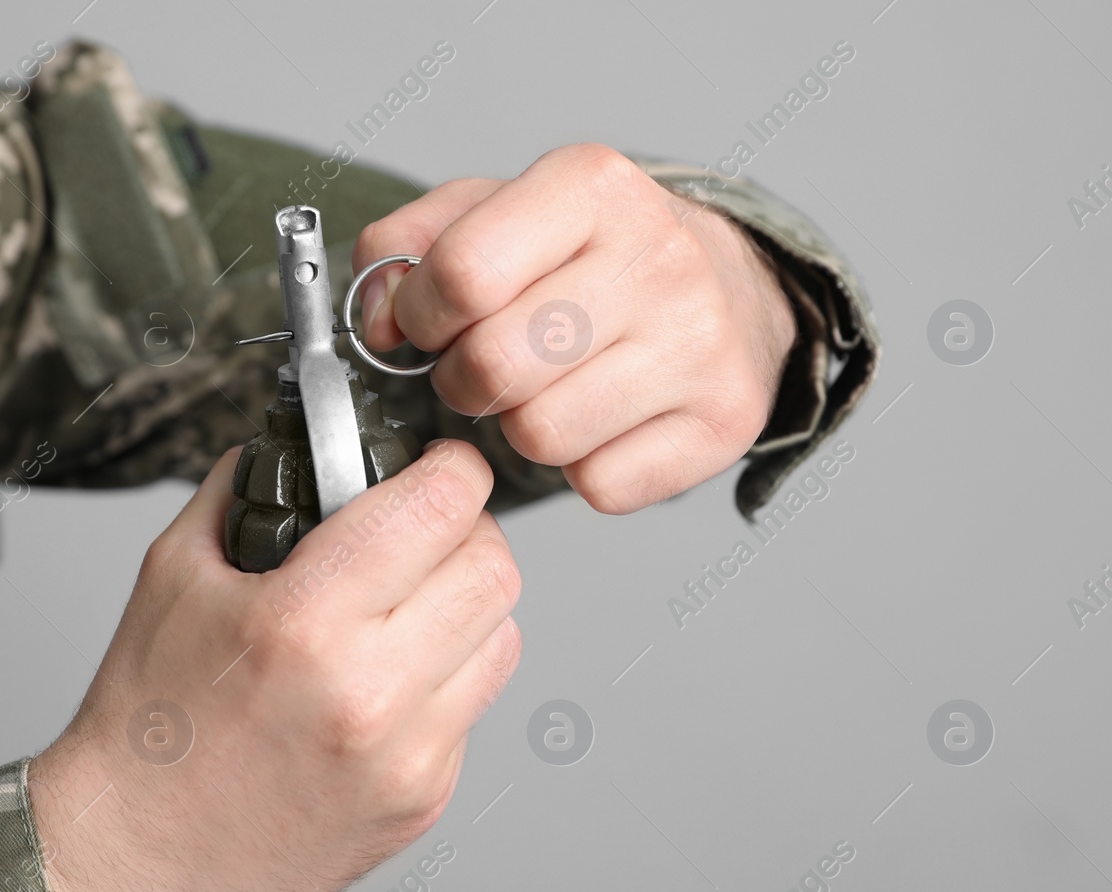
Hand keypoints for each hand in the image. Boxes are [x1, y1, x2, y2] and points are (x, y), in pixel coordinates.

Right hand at [28, 440, 521, 891]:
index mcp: (303, 622)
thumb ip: (242, 491)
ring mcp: (406, 758)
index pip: (440, 508)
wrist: (131, 859)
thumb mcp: (171, 576)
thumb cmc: (144, 726)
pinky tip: (382, 686)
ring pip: (502, 639)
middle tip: (424, 535)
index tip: (442, 466)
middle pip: (494, 570)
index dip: (452, 469)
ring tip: (405, 612)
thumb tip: (300, 446)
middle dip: (467, 533)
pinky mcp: (423, 803)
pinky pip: (471, 709)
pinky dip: (442, 681)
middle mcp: (370, 693)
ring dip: (464, 608)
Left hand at [354, 143, 796, 513]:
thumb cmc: (592, 254)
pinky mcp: (724, 419)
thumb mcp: (495, 211)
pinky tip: (603, 420)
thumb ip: (407, 246)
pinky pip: (599, 484)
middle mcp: (659, 258)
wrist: (733, 285)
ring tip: (547, 388)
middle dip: (464, 379)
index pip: (462, 273)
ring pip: (542, 435)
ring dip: (522, 426)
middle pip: (494, 365)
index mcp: (592, 186)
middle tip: (486, 365)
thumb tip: (378, 318)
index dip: (421, 315)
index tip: (432, 321)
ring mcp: (700, 342)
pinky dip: (584, 467)